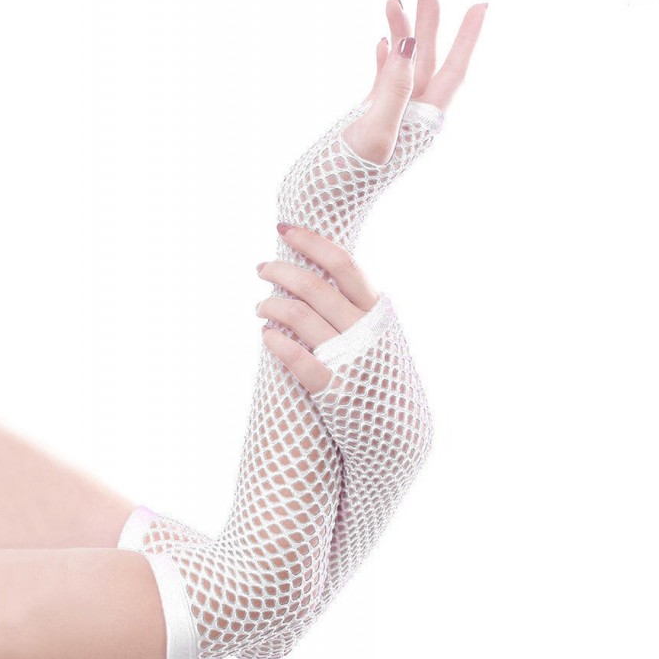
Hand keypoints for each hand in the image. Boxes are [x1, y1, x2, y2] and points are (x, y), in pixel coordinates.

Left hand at [256, 224, 379, 393]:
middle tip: (261, 269)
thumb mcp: (382, 333)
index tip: (283, 229)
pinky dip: (276, 342)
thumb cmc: (381, 373)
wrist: (398, 429)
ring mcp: (348, 358)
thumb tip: (325, 273)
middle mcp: (363, 330)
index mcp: (376, 310)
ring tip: (260, 307)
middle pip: (313, 285)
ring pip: (298, 316)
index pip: (342, 262)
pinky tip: (265, 336)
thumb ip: (359, 307)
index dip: (310, 241)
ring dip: (270, 305)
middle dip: (279, 271)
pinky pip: (296, 359)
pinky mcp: (332, 388)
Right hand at [343, 0, 487, 164]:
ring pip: (404, 66)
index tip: (481, 5)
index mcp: (422, 122)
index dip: (467, 38)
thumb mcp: (374, 132)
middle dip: (431, 21)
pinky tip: (381, 43)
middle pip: (429, 60)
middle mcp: (411, 118)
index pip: (452, 72)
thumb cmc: (347, 178)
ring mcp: (390, 117)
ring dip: (403, 34)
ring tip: (395, 0)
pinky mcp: (368, 119)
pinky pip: (382, 81)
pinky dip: (384, 59)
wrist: (319, 205)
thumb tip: (412, 46)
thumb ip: (394, 89)